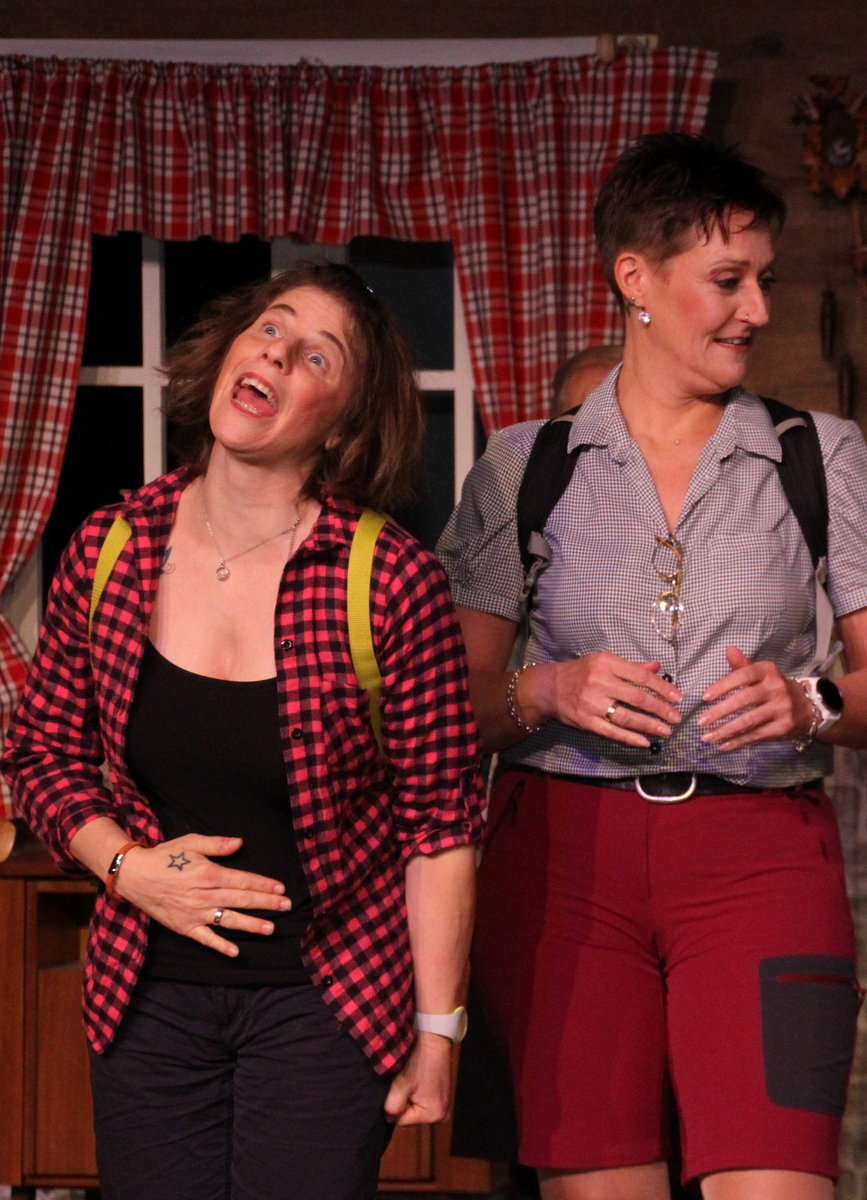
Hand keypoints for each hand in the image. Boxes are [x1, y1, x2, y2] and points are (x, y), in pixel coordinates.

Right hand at [113, 834, 290, 956]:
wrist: (135, 876)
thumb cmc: (165, 856)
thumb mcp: (190, 842)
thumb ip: (217, 844)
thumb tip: (240, 843)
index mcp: (208, 874)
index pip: (242, 881)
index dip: (263, 885)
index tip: (281, 889)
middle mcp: (204, 895)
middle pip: (241, 900)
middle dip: (266, 903)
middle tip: (286, 906)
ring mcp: (194, 913)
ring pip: (228, 920)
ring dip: (251, 925)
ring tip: (270, 928)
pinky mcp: (184, 926)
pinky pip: (205, 938)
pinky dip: (220, 945)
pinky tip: (235, 951)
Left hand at [384, 1032, 452, 1125]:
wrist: (433, 1040)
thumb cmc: (418, 1061)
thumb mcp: (401, 1084)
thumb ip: (392, 1106)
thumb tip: (388, 1118)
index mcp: (434, 1115)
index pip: (402, 1121)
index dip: (396, 1105)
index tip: (400, 1087)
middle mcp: (441, 1115)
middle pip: (410, 1116)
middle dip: (404, 1102)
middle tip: (406, 1082)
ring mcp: (444, 1106)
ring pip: (414, 1108)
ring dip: (409, 1096)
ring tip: (411, 1079)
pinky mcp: (442, 1096)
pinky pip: (422, 1101)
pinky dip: (417, 1092)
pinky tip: (417, 1079)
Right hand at [521, 653, 681, 747]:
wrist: (550, 688)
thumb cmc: (581, 672)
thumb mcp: (604, 661)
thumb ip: (631, 666)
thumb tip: (657, 667)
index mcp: (607, 664)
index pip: (641, 676)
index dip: (662, 687)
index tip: (677, 697)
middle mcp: (600, 683)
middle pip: (637, 698)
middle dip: (661, 709)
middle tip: (676, 717)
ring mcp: (592, 704)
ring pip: (627, 717)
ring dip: (649, 725)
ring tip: (665, 731)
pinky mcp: (587, 721)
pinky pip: (612, 732)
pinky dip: (630, 738)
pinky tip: (644, 742)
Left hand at [700, 646, 813, 751]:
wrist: (808, 705)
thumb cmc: (774, 687)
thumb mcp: (762, 674)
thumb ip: (743, 666)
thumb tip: (729, 650)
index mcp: (768, 671)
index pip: (743, 676)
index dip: (723, 685)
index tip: (705, 697)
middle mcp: (776, 688)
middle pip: (744, 700)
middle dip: (720, 711)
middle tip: (701, 721)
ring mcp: (781, 709)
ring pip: (749, 721)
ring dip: (725, 730)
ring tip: (707, 737)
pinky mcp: (783, 727)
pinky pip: (756, 735)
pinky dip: (738, 741)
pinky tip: (723, 745)